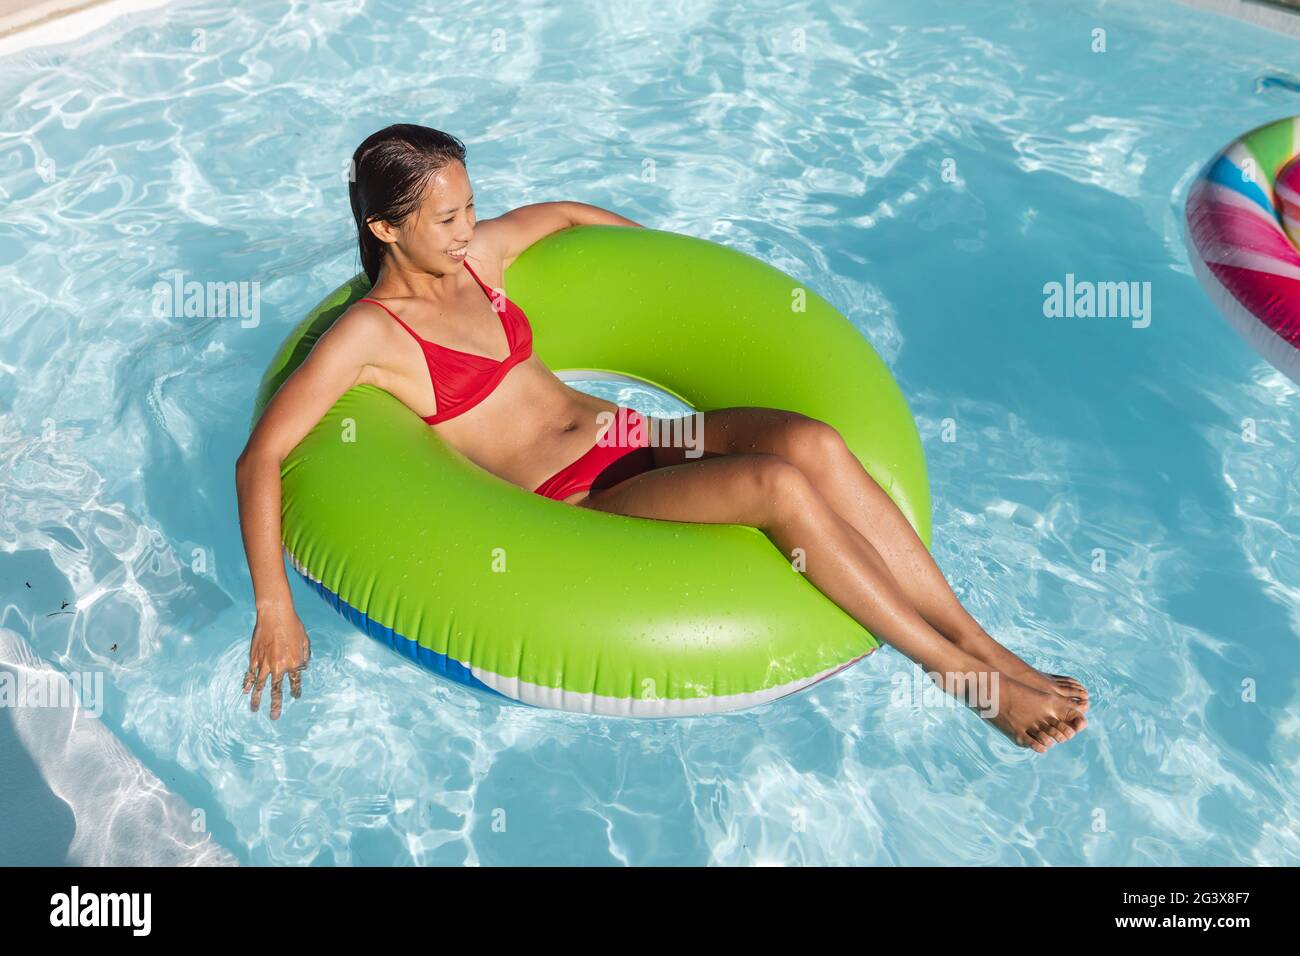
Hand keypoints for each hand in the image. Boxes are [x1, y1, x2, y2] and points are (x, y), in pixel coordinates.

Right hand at [243, 603, 309, 719]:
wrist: (275, 615)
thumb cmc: (293, 625)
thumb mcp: (305, 640)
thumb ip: (304, 656)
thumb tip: (303, 668)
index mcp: (294, 663)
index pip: (295, 682)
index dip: (295, 691)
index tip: (294, 697)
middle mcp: (280, 667)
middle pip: (277, 690)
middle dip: (276, 705)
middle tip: (274, 716)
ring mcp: (265, 664)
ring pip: (260, 686)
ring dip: (257, 699)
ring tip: (255, 710)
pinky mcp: (254, 658)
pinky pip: (250, 674)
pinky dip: (247, 684)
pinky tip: (245, 692)